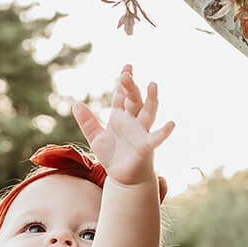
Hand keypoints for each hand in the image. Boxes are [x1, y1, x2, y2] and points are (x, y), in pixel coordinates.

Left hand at [72, 65, 174, 188]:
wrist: (124, 179)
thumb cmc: (113, 156)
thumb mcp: (96, 138)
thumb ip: (87, 122)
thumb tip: (76, 104)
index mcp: (120, 117)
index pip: (122, 95)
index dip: (123, 82)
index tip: (126, 67)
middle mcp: (132, 121)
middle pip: (133, 100)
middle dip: (130, 87)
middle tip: (126, 74)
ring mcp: (141, 132)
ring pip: (148, 112)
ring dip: (151, 100)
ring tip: (152, 85)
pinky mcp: (146, 146)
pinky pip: (156, 137)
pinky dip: (164, 132)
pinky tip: (171, 124)